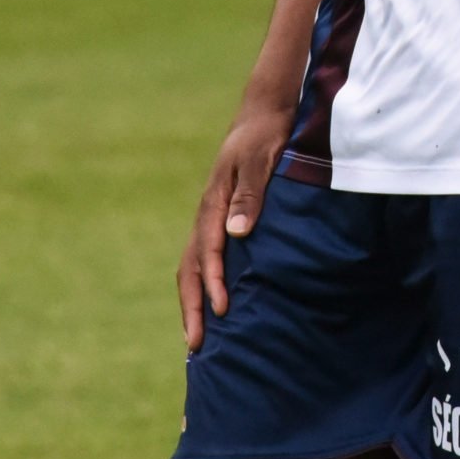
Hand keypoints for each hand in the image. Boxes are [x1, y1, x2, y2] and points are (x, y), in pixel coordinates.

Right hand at [177, 102, 291, 352]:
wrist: (265, 112)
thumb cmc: (267, 135)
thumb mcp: (262, 159)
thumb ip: (250, 194)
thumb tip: (235, 234)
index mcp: (215, 202)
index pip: (208, 251)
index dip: (214, 282)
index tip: (222, 311)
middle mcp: (209, 214)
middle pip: (191, 267)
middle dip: (192, 306)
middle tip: (196, 345)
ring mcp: (212, 217)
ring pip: (194, 266)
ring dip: (194, 301)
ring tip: (197, 338)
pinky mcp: (222, 218)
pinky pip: (205, 258)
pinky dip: (203, 284)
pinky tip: (213, 305)